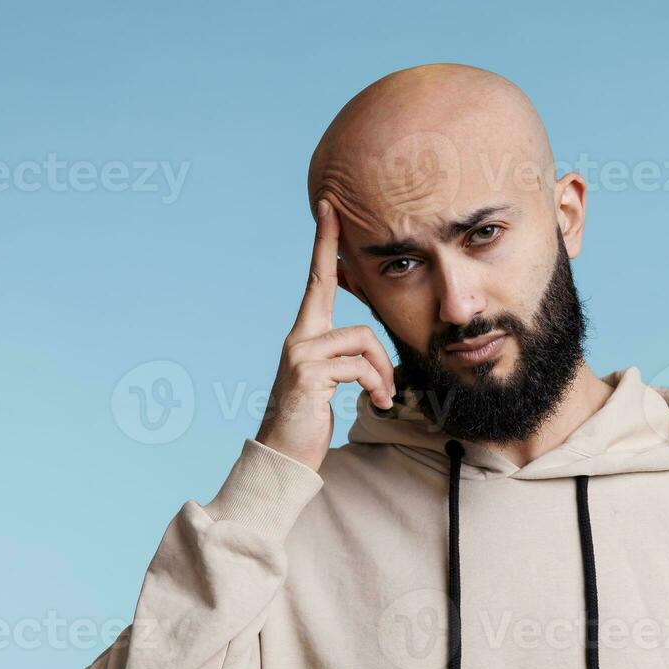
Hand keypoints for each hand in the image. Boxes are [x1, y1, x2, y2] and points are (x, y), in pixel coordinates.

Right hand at [255, 198, 396, 471]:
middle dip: (328, 244)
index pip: (316, 281)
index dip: (324, 245)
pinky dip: (376, 385)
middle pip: (325, 283)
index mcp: (305, 336)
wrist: (284, 458)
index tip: (328, 210)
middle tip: (333, 210)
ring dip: (383, 370)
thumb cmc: (309, 421)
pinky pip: (359, 366)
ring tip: (383, 396)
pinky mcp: (308, 373)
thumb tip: (373, 349)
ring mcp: (300, 353)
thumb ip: (346, 359)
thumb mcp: (331, 384)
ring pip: (361, 338)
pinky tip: (377, 403)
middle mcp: (298, 337)